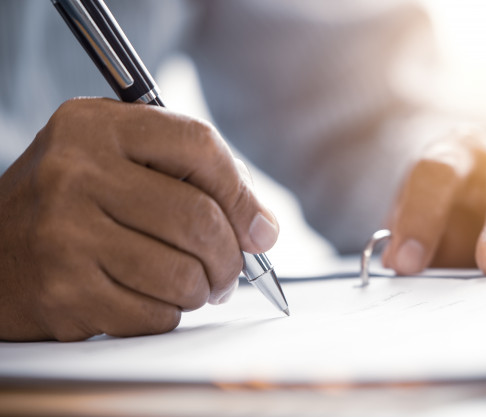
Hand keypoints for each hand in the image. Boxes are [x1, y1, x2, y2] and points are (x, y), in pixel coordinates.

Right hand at [0, 98, 278, 340]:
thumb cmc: (70, 202)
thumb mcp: (114, 158)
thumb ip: (189, 175)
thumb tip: (263, 229)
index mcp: (95, 126)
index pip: (199, 145)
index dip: (242, 192)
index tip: (260, 228)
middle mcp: (75, 173)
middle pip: (198, 218)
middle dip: (231, 256)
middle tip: (231, 270)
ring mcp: (66, 235)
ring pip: (183, 275)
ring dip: (203, 289)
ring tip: (194, 285)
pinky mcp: (64, 293)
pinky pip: (155, 314)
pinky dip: (169, 313)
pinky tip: (152, 298)